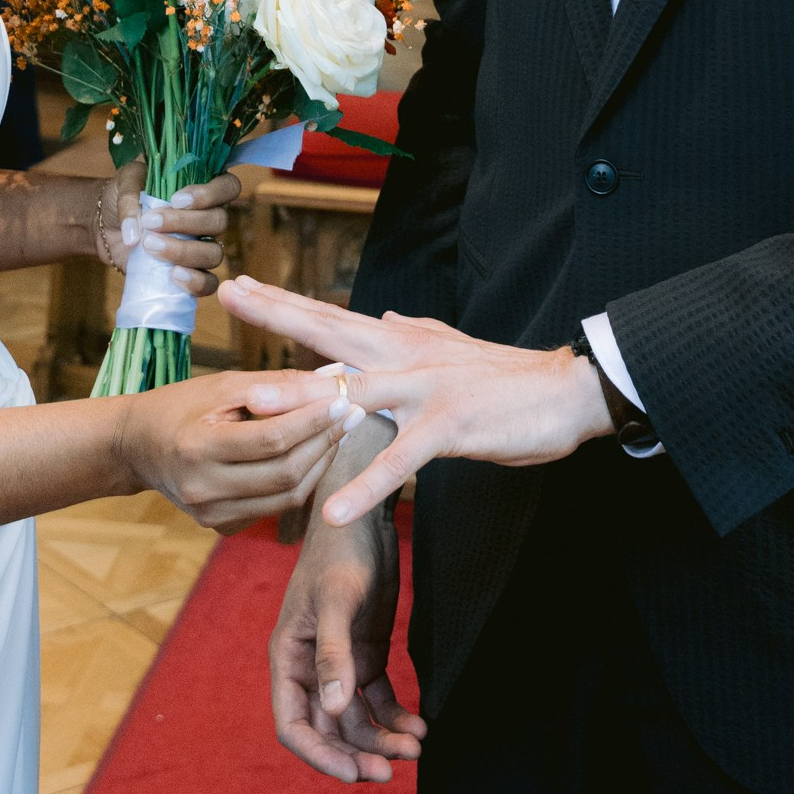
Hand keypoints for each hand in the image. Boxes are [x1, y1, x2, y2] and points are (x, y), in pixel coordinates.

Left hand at [96, 165, 238, 303]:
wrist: (106, 226)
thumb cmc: (124, 196)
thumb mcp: (124, 183)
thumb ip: (130, 200)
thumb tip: (134, 235)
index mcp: (201, 188)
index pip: (228, 186)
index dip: (209, 194)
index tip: (176, 200)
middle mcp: (207, 216)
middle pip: (218, 221)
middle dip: (184, 223)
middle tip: (150, 222)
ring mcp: (202, 246)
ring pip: (214, 253)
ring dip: (183, 251)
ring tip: (150, 245)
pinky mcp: (191, 273)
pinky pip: (208, 283)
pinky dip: (195, 281)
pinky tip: (173, 275)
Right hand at [117, 369, 340, 530]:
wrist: (138, 446)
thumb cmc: (181, 404)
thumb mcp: (223, 385)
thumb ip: (277, 384)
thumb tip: (330, 377)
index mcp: (198, 447)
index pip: (272, 439)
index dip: (313, 420)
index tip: (343, 398)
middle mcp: (204, 488)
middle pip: (285, 473)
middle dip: (324, 442)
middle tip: (351, 414)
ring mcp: (213, 514)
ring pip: (286, 497)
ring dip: (320, 463)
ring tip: (338, 432)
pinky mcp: (222, 527)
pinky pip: (274, 507)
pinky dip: (300, 481)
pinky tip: (312, 454)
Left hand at [222, 277, 613, 524]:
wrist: (564, 391)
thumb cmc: (505, 378)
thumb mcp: (449, 349)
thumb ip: (411, 334)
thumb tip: (379, 318)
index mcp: (400, 342)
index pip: (331, 316)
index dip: (284, 301)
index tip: (241, 284)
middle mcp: (403, 356)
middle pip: (329, 334)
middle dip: (277, 315)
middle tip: (229, 295)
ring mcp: (423, 389)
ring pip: (352, 393)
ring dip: (303, 401)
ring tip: (256, 405)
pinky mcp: (448, 426)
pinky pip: (399, 461)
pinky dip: (366, 485)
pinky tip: (334, 509)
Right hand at [266, 420, 424, 783]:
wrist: (366, 512)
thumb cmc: (340, 549)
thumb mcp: (336, 599)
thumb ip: (333, 654)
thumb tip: (335, 708)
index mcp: (289, 656)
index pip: (294, 724)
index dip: (320, 755)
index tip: (354, 773)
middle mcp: (311, 666)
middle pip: (329, 730)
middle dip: (358, 754)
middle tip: (393, 770)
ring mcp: (339, 661)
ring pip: (357, 719)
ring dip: (382, 739)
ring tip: (416, 746)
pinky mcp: (365, 652)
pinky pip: (378, 698)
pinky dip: (396, 716)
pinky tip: (420, 723)